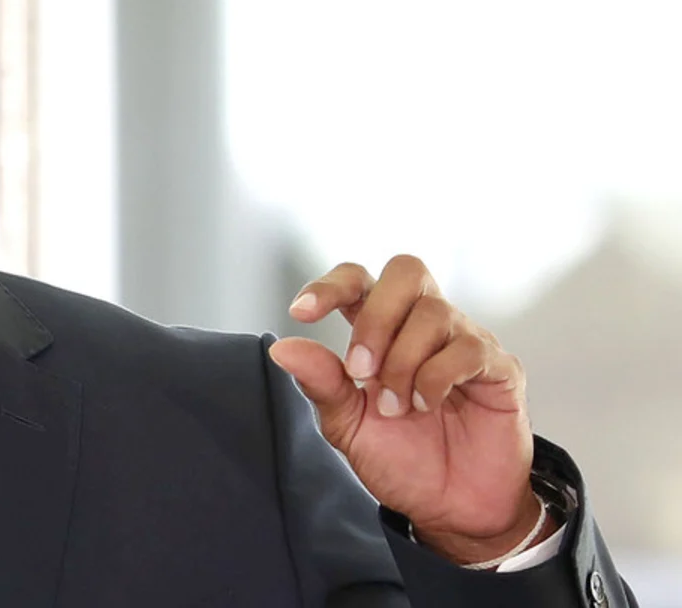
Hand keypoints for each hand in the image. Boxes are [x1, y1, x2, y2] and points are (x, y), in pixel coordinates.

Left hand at [269, 256, 549, 565]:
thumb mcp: (348, 426)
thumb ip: (321, 383)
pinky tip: (426, 404)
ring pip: (433, 313)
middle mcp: (424, 327)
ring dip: (403, 363)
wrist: (452, 508)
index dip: (330, 285)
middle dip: (375, 318)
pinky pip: (467, 349)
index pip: (359, 280)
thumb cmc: (404, 460)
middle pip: (406, 272)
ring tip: (396, 407)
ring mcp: (465, 342)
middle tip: (361, 371)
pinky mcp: (499, 368)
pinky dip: (436, 377)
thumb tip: (283, 348)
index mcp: (383, 332)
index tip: (301, 312)